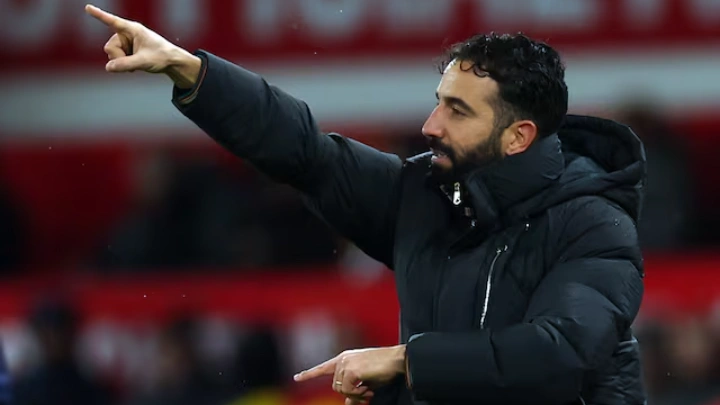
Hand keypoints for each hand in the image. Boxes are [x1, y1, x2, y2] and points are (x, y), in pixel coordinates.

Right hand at [84, 4, 200, 86]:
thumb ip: (125, 65)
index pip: (113, 21)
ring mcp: (126, 42)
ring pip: (112, 54)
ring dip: (122, 62)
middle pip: (109, 47)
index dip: (99, 15)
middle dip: (118, 57)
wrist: (172, 62)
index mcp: (133, 30)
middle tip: (133, 63)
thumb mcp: (144, 62)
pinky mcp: (127, 50)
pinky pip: (116, 58)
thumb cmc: (162, 57)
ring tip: (137, 63)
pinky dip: (123, 64)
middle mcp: (127, 34)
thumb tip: (108, 68)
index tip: (88, 8)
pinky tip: (135, 66)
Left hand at [294, 345, 405, 400]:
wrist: (397, 359)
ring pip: (340, 389)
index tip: (297, 378)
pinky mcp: (351, 370)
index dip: (309, 374)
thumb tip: (347, 404)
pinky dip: (358, 394)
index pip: (324, 367)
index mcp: (345, 358)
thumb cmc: (384, 369)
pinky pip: (348, 390)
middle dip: (350, 394)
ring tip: (369, 391)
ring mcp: (346, 363)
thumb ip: (354, 391)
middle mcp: (343, 359)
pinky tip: (368, 389)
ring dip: (355, 394)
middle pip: (335, 386)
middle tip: (366, 395)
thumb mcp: (366, 382)